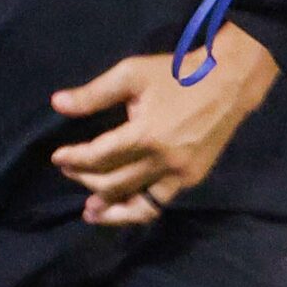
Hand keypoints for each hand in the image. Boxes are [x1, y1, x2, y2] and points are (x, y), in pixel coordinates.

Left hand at [50, 28, 276, 227]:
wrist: (229, 81)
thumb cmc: (177, 74)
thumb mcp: (133, 74)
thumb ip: (94, 93)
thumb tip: (57, 103)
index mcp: (145, 135)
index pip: (98, 158)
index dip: (73, 160)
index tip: (58, 157)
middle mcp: (162, 161)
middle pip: (111, 183)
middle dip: (84, 179)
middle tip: (70, 171)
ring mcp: (180, 174)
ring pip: (136, 205)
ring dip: (109, 210)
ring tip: (91, 212)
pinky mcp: (192, 178)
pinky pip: (159, 202)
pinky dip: (138, 208)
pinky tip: (125, 205)